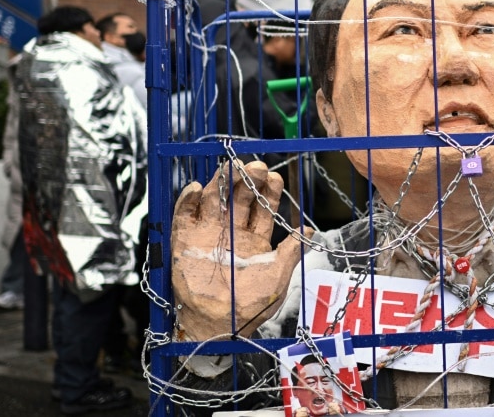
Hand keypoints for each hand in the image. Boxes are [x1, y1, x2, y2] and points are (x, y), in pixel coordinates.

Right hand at [171, 160, 305, 340]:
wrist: (219, 326)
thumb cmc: (249, 307)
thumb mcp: (277, 278)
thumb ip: (291, 252)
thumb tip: (310, 231)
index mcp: (254, 239)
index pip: (262, 207)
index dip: (269, 191)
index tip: (275, 178)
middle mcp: (232, 233)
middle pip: (239, 198)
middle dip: (247, 181)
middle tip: (255, 167)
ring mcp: (208, 235)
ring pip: (214, 200)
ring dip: (221, 183)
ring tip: (229, 169)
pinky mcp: (184, 242)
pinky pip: (183, 215)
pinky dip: (188, 200)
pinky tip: (196, 188)